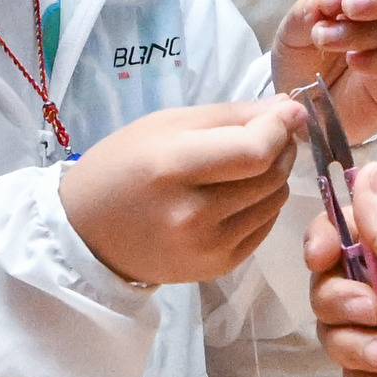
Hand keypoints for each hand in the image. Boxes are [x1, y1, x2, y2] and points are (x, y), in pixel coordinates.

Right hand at [62, 96, 302, 286]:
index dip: (280, 127)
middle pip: (270, 175)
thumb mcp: (165, 125)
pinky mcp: (218, 267)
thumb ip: (229, 116)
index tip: (289, 111)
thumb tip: (286, 108)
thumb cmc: (121, 167)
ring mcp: (208, 247)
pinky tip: (239, 193)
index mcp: (172, 169)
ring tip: (251, 163)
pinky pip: (264, 226)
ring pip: (274, 201)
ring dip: (274, 176)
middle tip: (272, 133)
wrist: (87, 236)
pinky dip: (262, 204)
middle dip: (282, 147)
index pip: (254, 151)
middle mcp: (193, 215)